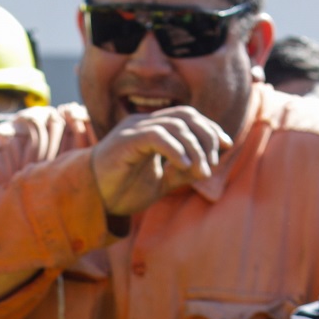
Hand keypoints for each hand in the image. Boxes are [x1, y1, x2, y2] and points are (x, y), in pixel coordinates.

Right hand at [89, 106, 231, 218]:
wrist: (92, 202)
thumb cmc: (122, 191)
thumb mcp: (161, 181)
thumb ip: (182, 171)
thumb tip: (208, 165)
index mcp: (151, 129)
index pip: (188, 117)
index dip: (210, 128)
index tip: (226, 146)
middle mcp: (143, 123)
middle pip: (186, 116)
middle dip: (206, 137)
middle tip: (214, 163)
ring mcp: (133, 129)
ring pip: (175, 125)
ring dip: (194, 148)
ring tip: (202, 172)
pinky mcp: (126, 141)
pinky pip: (156, 136)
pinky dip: (175, 150)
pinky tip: (185, 168)